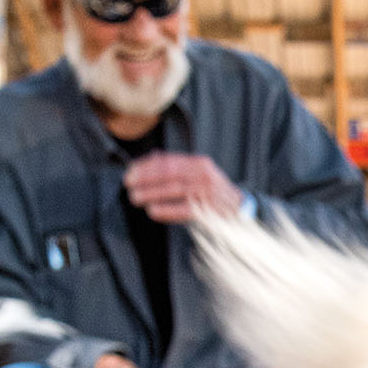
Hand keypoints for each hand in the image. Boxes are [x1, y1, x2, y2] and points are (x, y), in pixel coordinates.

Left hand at [124, 152, 242, 222]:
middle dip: (146, 178)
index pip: (169, 161)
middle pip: (170, 174)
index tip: (131, 170)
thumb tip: (153, 156)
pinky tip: (152, 211)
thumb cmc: (213, 192)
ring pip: (174, 190)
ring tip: (135, 197)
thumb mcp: (199, 173)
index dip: (147, 165)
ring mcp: (206, 192)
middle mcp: (204, 175)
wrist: (239, 209)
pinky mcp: (208, 210)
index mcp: (199, 163)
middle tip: (128, 183)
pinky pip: (183, 210)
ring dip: (151, 194)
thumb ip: (178, 165)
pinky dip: (166, 210)